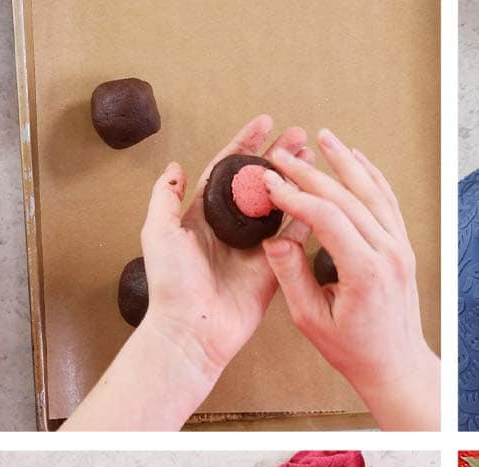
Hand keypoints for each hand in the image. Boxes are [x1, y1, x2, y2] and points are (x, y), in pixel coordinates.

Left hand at [137, 115, 314, 381]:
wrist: (193, 330)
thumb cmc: (171, 285)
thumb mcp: (158, 233)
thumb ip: (165, 198)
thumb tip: (175, 167)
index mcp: (203, 215)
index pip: (227, 169)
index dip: (245, 144)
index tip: (264, 123)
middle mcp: (231, 228)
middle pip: (259, 181)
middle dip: (279, 156)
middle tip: (300, 135)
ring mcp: (254, 246)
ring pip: (279, 203)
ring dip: (296, 179)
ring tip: (313, 157)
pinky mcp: (273, 266)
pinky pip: (292, 235)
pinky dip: (307, 213)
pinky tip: (321, 193)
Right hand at [260, 131, 439, 430]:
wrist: (395, 364)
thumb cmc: (353, 350)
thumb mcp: (311, 319)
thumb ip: (292, 276)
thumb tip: (275, 238)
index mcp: (365, 272)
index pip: (326, 217)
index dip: (293, 195)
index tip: (269, 182)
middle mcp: (388, 254)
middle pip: (347, 198)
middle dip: (310, 173)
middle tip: (281, 156)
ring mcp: (400, 249)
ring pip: (373, 193)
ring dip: (347, 162)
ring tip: (324, 138)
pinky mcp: (403, 248)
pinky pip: (389, 203)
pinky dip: (373, 177)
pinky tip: (357, 160)